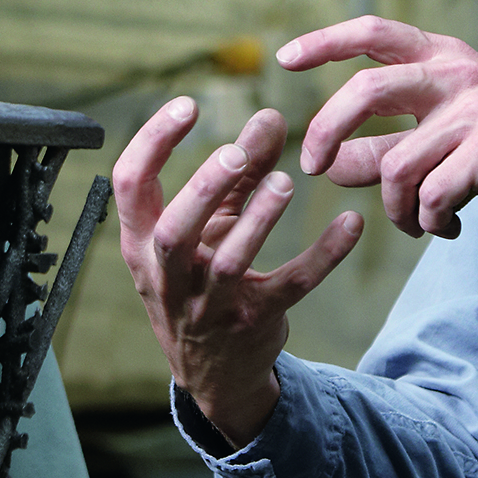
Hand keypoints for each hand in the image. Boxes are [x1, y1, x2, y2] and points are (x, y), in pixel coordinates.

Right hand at [113, 98, 363, 444]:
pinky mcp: (255, 321)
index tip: (187, 105)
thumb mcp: (210, 228)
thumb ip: (238, 173)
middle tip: (235, 154)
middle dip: (203, 189)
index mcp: (142, 245)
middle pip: (172, 231)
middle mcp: (169, 277)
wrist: (215, 371)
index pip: (128, 186)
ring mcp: (211, 304)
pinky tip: (349, 223)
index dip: (152, 141)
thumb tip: (271, 114)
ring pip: (230, 262)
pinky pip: (291, 287)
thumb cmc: (203, 280)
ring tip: (285, 183)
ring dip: (258, 220)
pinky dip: (323, 255)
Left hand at [283, 16, 477, 237]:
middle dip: (325, 131)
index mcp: (443, 56)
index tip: (284, 59)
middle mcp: (458, 72)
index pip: (373, 33)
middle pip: (365, 90)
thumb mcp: (443, 137)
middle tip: (313, 167)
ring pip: (395, 164)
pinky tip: (446, 228)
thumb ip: (386, 144)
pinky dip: (427, 222)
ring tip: (415, 222)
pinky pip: (429, 195)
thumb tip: (331, 164)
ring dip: (394, 207)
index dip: (324, 42)